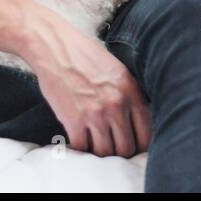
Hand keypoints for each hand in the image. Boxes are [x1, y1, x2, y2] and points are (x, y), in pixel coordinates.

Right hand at [22, 14, 151, 158]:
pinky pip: (82, 148)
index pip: (145, 134)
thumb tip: (134, 121)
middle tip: (111, 150)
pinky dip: (80, 149)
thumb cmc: (84, 55)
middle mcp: (116, 105)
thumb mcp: (117, 71)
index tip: (132, 148)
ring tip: (94, 145)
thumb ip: (128, 95)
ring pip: (104, 152)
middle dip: (119, 153)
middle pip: (126, 148)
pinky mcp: (74, 121)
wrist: (55, 47)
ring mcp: (95, 114)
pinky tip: (78, 141)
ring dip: (99, 153)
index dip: (140, 146)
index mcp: (130, 92)